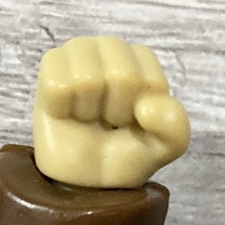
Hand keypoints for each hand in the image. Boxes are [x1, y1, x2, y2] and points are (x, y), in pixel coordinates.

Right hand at [31, 36, 189, 188]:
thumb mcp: (165, 146)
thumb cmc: (127, 152)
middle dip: (117, 111)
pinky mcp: (50, 66)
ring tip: (90, 116)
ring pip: (87, 79)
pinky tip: (67, 112)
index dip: (144, 112)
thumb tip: (146, 108)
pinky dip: (63, 108)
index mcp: (144, 61)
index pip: (151, 81)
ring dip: (89, 110)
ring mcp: (79, 52)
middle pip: (122, 76)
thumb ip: (174, 126)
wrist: (89, 177)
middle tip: (110, 120)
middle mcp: (112, 47)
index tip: (134, 121)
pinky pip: (58, 85)